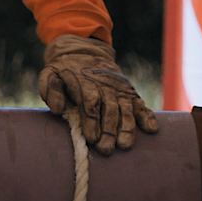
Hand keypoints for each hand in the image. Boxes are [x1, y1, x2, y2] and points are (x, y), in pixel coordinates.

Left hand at [37, 35, 159, 154]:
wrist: (85, 51)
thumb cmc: (65, 69)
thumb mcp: (50, 74)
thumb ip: (51, 89)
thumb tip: (57, 109)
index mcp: (85, 83)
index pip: (90, 103)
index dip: (92, 121)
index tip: (91, 138)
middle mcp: (106, 87)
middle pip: (110, 109)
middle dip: (109, 131)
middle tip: (106, 149)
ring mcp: (120, 90)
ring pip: (126, 109)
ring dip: (127, 128)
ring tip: (125, 145)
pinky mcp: (130, 93)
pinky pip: (140, 105)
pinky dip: (147, 116)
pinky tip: (151, 130)